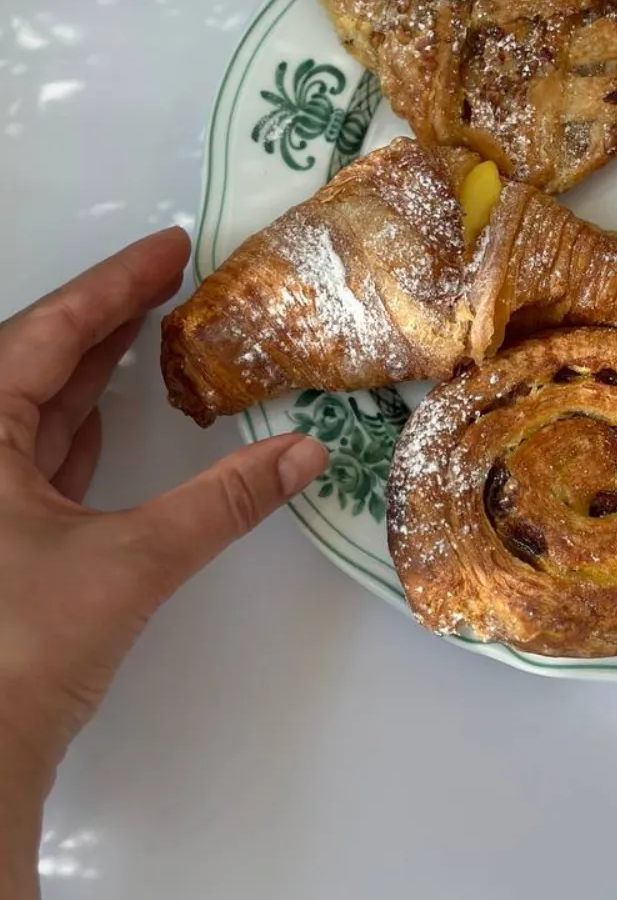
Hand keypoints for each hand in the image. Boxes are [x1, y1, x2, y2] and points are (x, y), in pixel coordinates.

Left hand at [0, 229, 326, 797]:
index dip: (112, 284)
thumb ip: (221, 503)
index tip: (169, 247)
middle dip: (102, 319)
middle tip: (169, 279)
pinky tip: (105, 420)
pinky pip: (26, 458)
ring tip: (149, 333)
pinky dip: (71, 430)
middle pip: (30, 363)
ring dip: (86, 373)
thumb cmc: (19, 652)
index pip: (45, 333)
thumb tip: (305, 454)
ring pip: (26, 412)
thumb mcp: (130, 563)